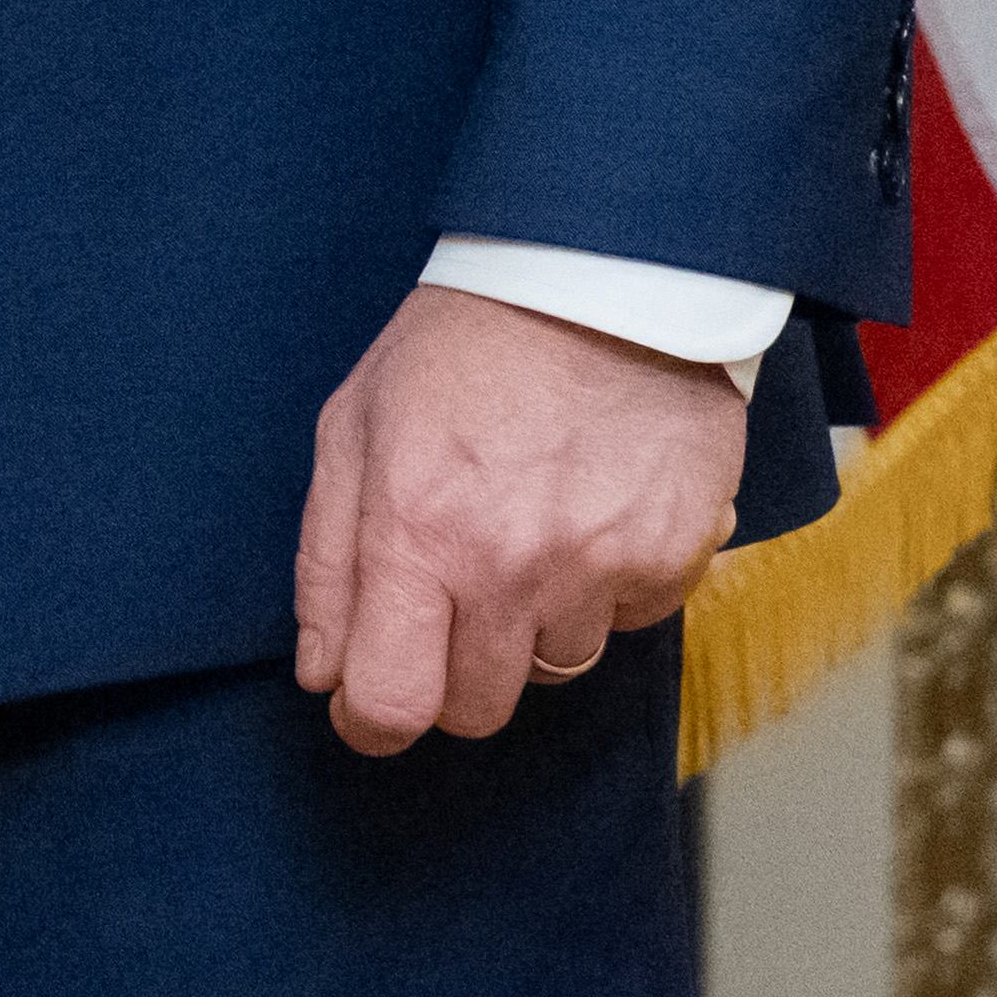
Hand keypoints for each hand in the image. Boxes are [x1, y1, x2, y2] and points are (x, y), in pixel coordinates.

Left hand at [289, 279, 747, 754]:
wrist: (601, 277)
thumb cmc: (464, 345)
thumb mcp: (353, 426)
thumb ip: (327, 561)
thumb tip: (322, 672)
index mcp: (415, 533)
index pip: (390, 703)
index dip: (371, 719)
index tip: (372, 701)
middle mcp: (509, 565)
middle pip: (475, 709)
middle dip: (450, 674)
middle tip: (451, 599)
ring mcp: (599, 566)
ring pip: (556, 670)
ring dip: (532, 627)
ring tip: (526, 534)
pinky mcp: (674, 555)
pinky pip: (629, 622)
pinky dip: (607, 588)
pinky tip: (589, 514)